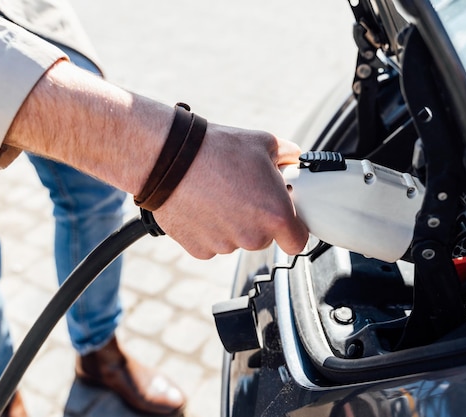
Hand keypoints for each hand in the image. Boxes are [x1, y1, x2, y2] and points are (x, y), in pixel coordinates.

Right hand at [3, 61, 307, 258]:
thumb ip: (288, 157)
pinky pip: (212, 244)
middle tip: (245, 192)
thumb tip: (294, 160)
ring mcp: (224, 246)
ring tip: (218, 193)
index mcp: (276, 214)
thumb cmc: (215, 149)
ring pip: (237, 240)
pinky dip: (209, 229)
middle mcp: (252, 237)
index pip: (298, 241)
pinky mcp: (198, 249)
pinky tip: (202, 204)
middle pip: (265, 239)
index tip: (284, 215)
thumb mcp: (264, 142)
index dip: (293, 228)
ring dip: (233, 223)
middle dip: (259, 219)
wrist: (167, 158)